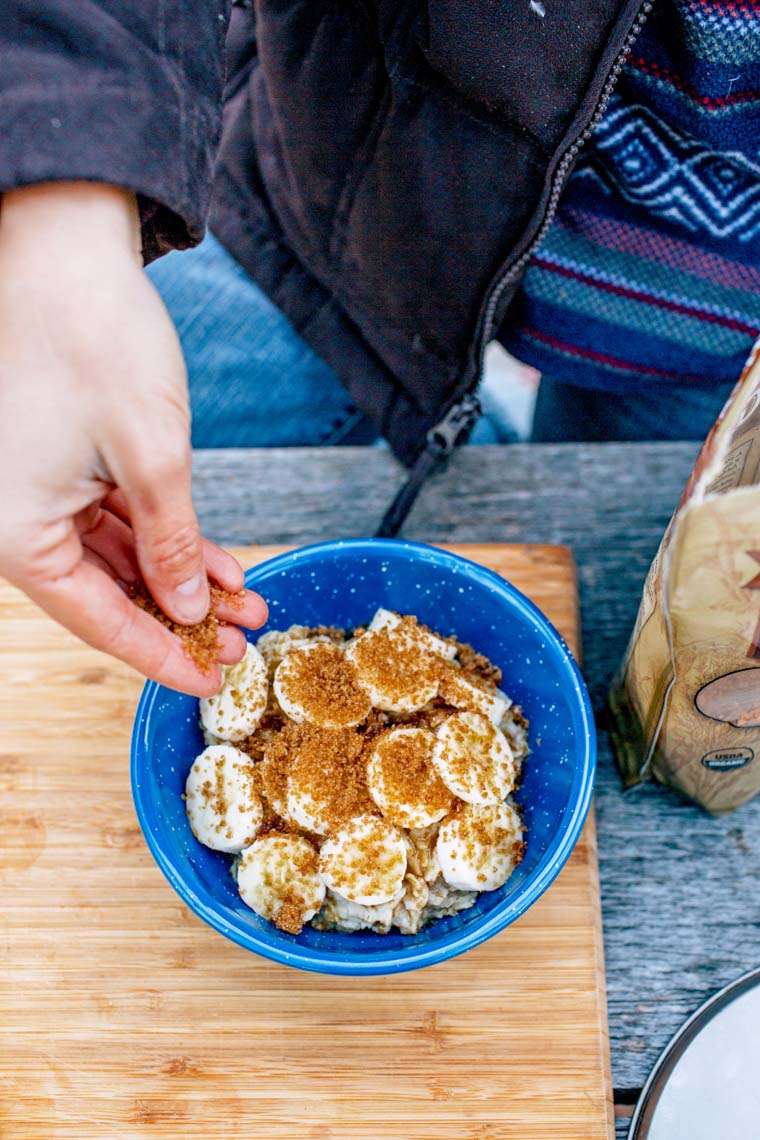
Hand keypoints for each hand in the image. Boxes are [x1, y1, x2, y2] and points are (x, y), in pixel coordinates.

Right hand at [0, 182, 266, 695]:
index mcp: (16, 533)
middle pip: (108, 595)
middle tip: (242, 641)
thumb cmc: (91, 338)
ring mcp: (36, 490)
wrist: (63, 244)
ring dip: (182, 580)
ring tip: (245, 601)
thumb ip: (171, 544)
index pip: (98, 622)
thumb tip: (188, 607)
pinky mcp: (59, 461)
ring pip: (117, 560)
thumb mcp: (151, 456)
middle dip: (182, 617)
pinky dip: (165, 538)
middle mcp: (16, 520)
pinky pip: (115, 520)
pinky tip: (217, 559)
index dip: (161, 656)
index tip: (209, 683)